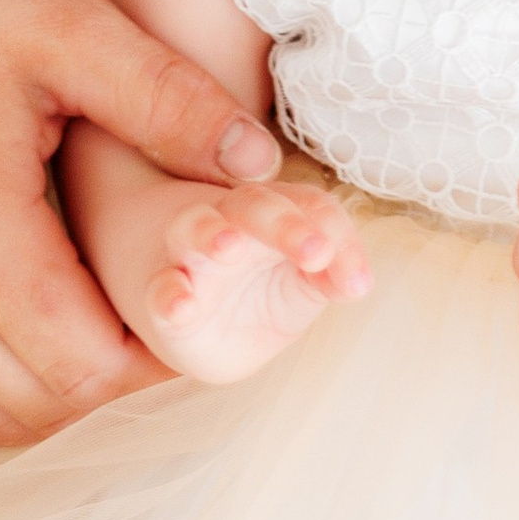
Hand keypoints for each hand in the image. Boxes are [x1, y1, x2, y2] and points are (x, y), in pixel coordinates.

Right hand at [0, 0, 287, 444]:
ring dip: (62, 386)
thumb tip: (258, 166)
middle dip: (123, 376)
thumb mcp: (67, 29)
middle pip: (46, 405)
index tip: (202, 301)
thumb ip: (169, 98)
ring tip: (111, 311)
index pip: (89, 367)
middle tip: (170, 308)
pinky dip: (1, 377)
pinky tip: (41, 312)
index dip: (163, 353)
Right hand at [145, 177, 368, 382]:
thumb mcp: (301, 282)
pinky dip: (168, 294)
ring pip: (196, 228)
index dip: (336, 238)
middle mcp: (233, 223)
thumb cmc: (259, 286)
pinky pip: (160, 288)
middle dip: (285, 224)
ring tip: (230, 246)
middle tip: (315, 251)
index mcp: (276, 214)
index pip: (311, 208)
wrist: (193, 314)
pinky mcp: (161, 295)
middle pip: (255, 205)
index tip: (357, 285)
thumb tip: (358, 284)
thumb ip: (329, 277)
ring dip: (213, 233)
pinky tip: (181, 304)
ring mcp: (192, 256)